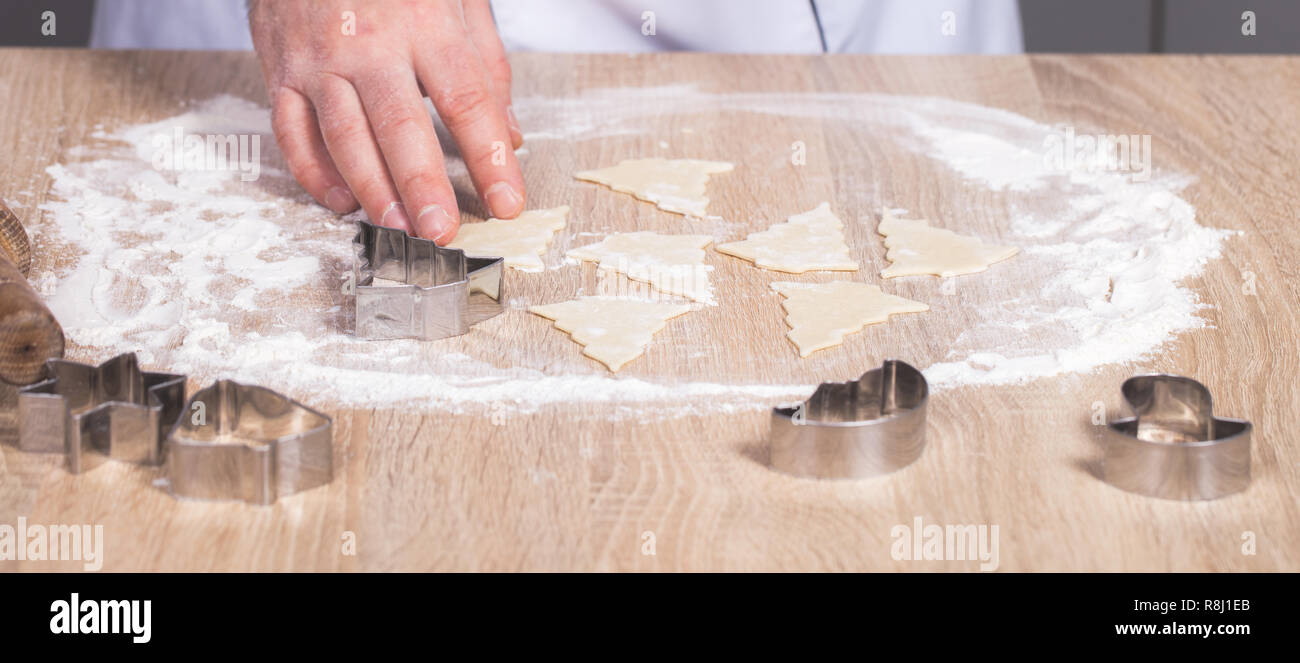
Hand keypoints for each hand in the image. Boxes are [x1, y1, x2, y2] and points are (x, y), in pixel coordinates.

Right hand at [249, 0, 524, 243]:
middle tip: (444, 232)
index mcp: (425, 21)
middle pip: (400, 127)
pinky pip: (292, 131)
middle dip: (424, 186)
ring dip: (372, 189)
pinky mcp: (280, 69)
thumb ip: (485, 64)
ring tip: (399, 227)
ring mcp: (319, 58)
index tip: (508, 202)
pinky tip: (343, 202)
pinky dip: (314, 173)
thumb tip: (510, 135)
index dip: (489, 158)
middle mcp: (370, 43)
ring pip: (344, 135)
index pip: (467, 101)